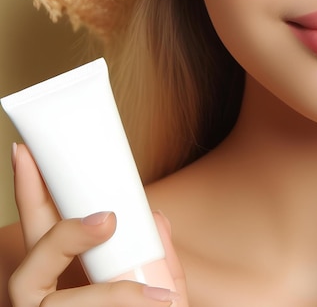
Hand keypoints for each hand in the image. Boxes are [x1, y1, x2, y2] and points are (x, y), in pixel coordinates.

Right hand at [8, 144, 187, 306]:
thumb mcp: (163, 291)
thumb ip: (161, 259)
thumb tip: (156, 217)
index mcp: (65, 277)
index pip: (42, 229)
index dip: (31, 191)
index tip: (26, 151)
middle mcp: (44, 297)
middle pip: (31, 261)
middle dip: (61, 236)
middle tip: (107, 221)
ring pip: (46, 296)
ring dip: (100, 285)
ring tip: (147, 287)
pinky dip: (123, 302)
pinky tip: (160, 302)